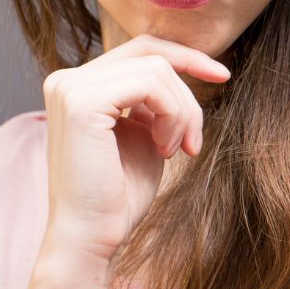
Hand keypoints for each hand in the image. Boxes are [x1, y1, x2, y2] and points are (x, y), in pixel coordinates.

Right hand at [40, 34, 230, 263]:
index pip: (140, 50)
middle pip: (151, 54)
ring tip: (177, 150)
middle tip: (195, 142)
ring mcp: (70, 88)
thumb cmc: (119, 196)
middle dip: (188, 94)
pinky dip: (173, 115)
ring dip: (183, 112)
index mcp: (79, 86)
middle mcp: (67, 80)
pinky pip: (151, 84)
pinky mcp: (82, 102)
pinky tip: (165, 149)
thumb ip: (155, 104)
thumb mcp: (145, 136)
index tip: (222, 76)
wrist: (91, 237)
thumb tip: (183, 73)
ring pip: (157, 70)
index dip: (184, 57)